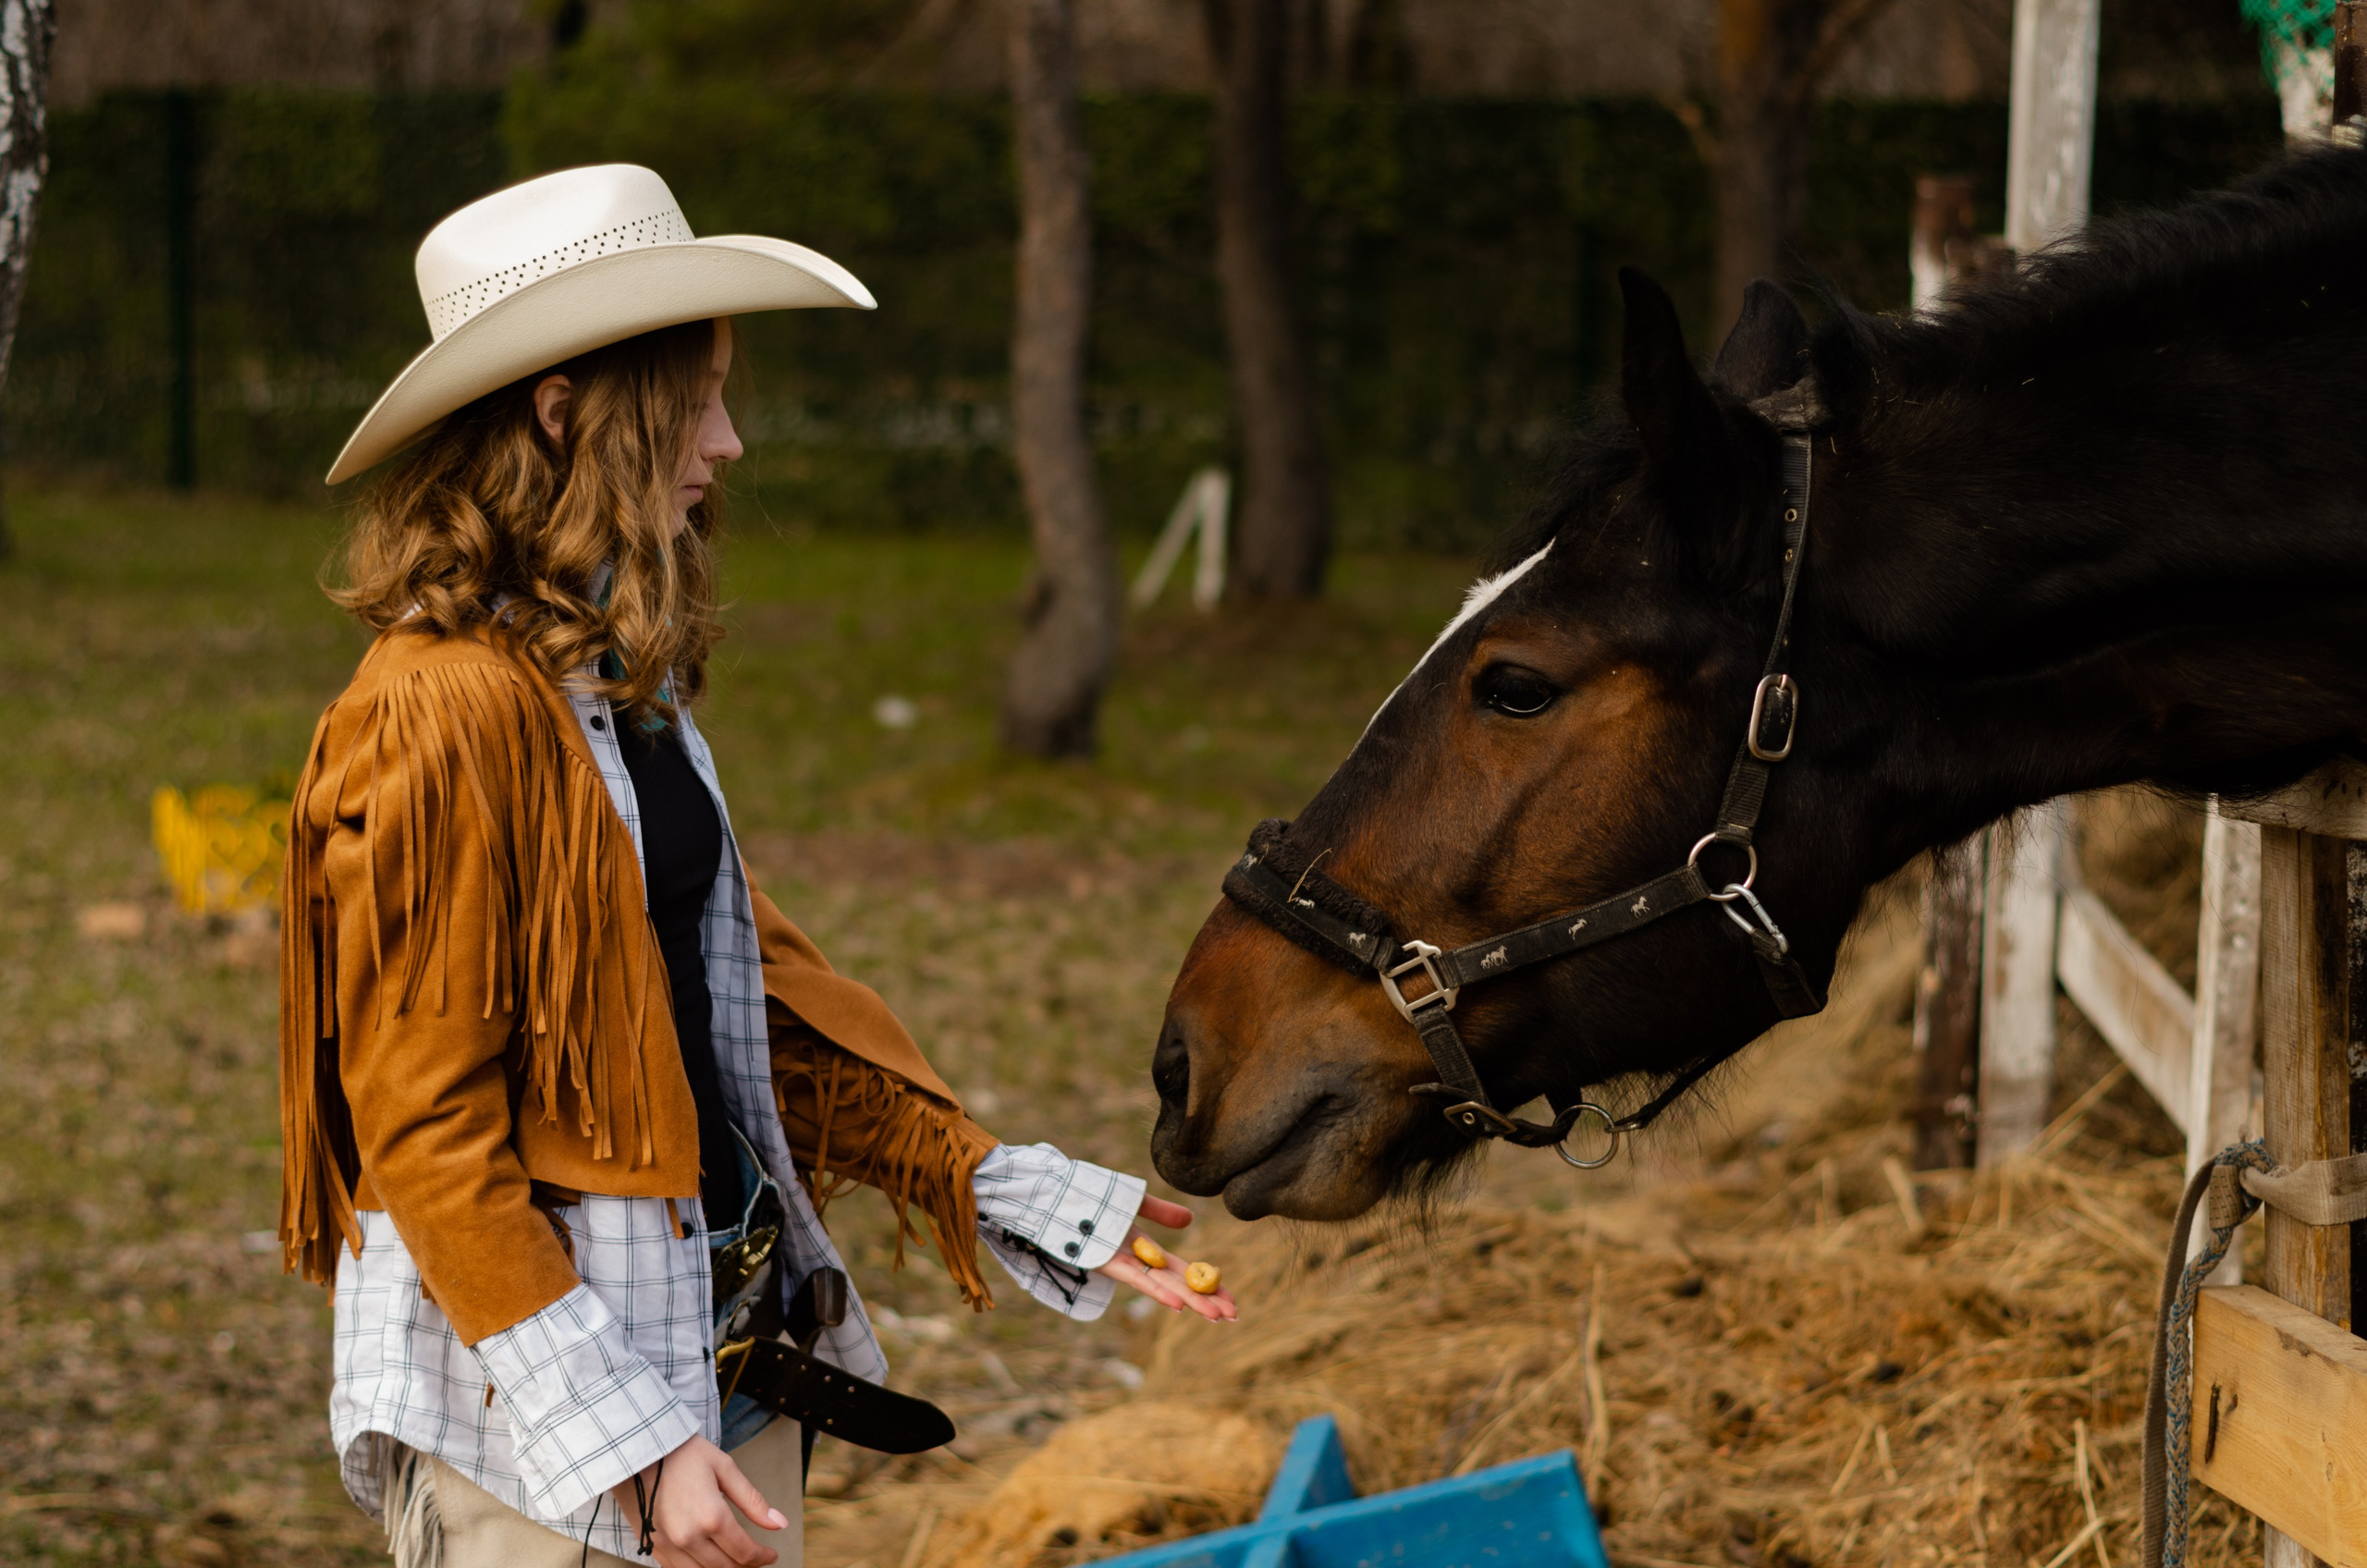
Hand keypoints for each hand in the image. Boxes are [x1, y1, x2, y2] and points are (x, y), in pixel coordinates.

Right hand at [611, 1433, 785, 1567]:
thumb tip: (780, 1523)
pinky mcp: (653, 1546)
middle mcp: (690, 1537)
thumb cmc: (684, 1454)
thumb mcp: (725, 1468)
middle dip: (747, 1565)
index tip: (772, 1554)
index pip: (745, 1552)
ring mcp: (668, 1545)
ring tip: (735, 1560)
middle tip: (757, 1557)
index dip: (763, 1557)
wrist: (638, 1451)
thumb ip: (753, 1501)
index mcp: (712, 1517)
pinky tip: (708, 1559)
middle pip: (726, 1567)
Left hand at [1093, 1194, 1239, 1322]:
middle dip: (1206, 1300)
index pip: (1184, 1271)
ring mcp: (1123, 1264)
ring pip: (1163, 1287)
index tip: (1231, 1299)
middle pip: (1178, 1284)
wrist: (1055, 1195)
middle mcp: (1137, 1261)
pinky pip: (1137, 1280)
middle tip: (1234, 1316)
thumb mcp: (1133, 1200)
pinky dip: (1157, 1292)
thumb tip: (1190, 1220)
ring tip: (1216, 1317)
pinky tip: (1178, 1305)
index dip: (1208, 1285)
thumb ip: (1160, 1212)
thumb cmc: (1090, 1196)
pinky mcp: (1107, 1263)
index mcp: (1144, 1249)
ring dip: (1190, 1302)